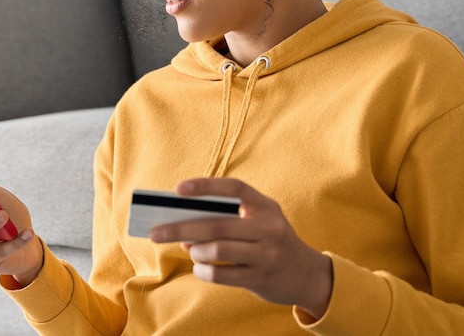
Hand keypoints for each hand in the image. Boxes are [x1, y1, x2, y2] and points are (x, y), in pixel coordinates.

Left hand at [149, 178, 332, 319]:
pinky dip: (204, 271)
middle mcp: (268, 228)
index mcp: (266, 206)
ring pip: (218, 250)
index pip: (234, 188)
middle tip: (156, 232)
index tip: (178, 189)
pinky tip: (200, 268)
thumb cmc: (272, 242)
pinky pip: (221, 274)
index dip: (206, 186)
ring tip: (190, 250)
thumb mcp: (260, 222)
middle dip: (181, 227)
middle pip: (217, 224)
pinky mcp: (261, 278)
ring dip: (196, 251)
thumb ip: (228, 218)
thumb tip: (184, 223)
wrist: (308, 275)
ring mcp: (266, 254)